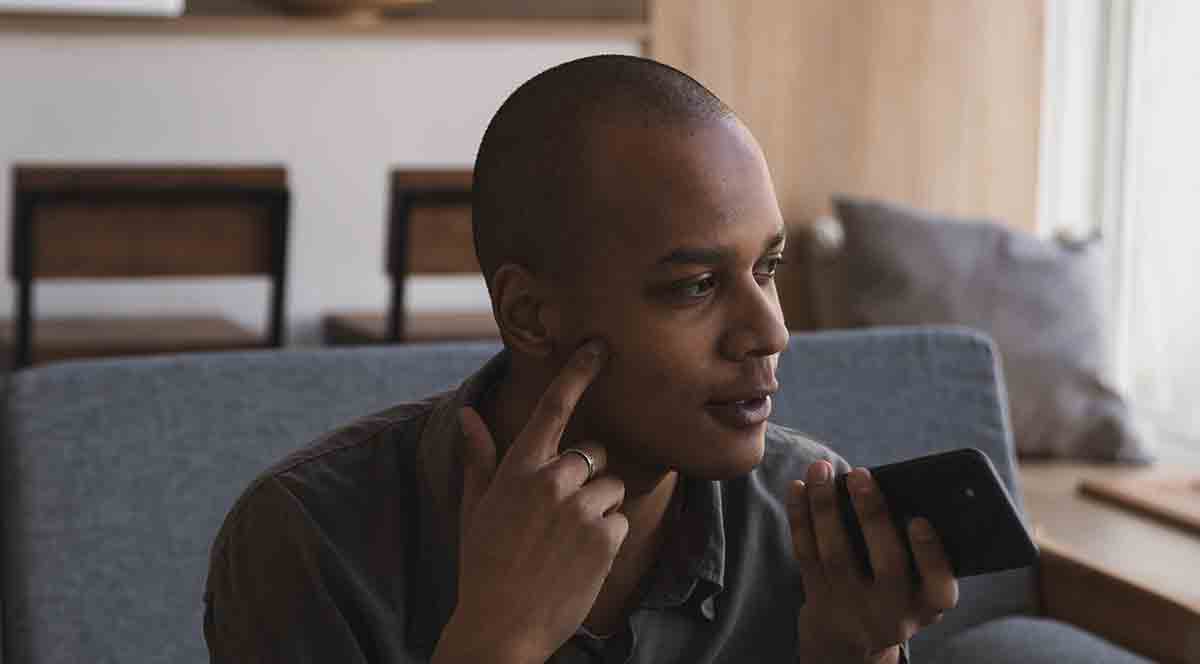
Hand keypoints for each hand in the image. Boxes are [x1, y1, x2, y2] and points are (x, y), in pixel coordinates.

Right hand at [433, 340, 628, 663]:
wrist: (501, 627)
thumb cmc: (484, 565)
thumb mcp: (475, 508)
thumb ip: (480, 457)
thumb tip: (468, 413)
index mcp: (518, 468)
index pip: (553, 408)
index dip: (578, 372)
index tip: (598, 347)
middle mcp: (551, 480)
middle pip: (594, 452)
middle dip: (586, 476)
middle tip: (559, 515)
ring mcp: (580, 508)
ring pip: (611, 487)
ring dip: (597, 509)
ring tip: (566, 544)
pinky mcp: (605, 537)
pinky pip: (620, 520)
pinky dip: (606, 539)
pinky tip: (579, 562)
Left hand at [788, 460, 958, 662]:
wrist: (849, 642)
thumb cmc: (892, 593)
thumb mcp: (919, 588)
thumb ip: (918, 553)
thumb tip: (901, 488)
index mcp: (928, 604)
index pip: (940, 586)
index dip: (931, 554)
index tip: (919, 521)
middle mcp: (892, 611)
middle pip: (886, 563)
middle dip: (872, 515)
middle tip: (860, 475)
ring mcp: (852, 607)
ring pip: (837, 553)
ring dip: (826, 506)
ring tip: (821, 468)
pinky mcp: (817, 598)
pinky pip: (806, 553)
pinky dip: (800, 517)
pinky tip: (798, 487)